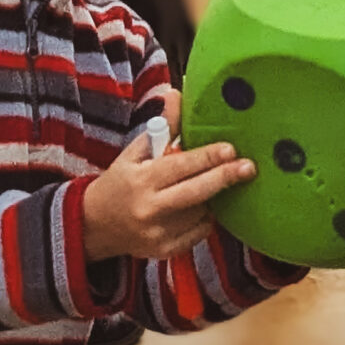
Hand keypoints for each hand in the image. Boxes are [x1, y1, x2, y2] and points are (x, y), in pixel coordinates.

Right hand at [82, 136, 253, 261]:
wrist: (96, 226)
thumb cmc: (120, 182)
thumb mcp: (134, 152)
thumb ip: (162, 126)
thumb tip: (177, 93)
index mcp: (141, 180)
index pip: (180, 166)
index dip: (207, 158)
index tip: (230, 149)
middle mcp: (149, 208)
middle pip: (195, 193)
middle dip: (224, 178)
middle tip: (249, 167)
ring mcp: (158, 233)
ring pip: (200, 212)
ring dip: (211, 197)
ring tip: (209, 185)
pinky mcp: (165, 251)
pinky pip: (198, 232)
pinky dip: (203, 218)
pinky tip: (197, 207)